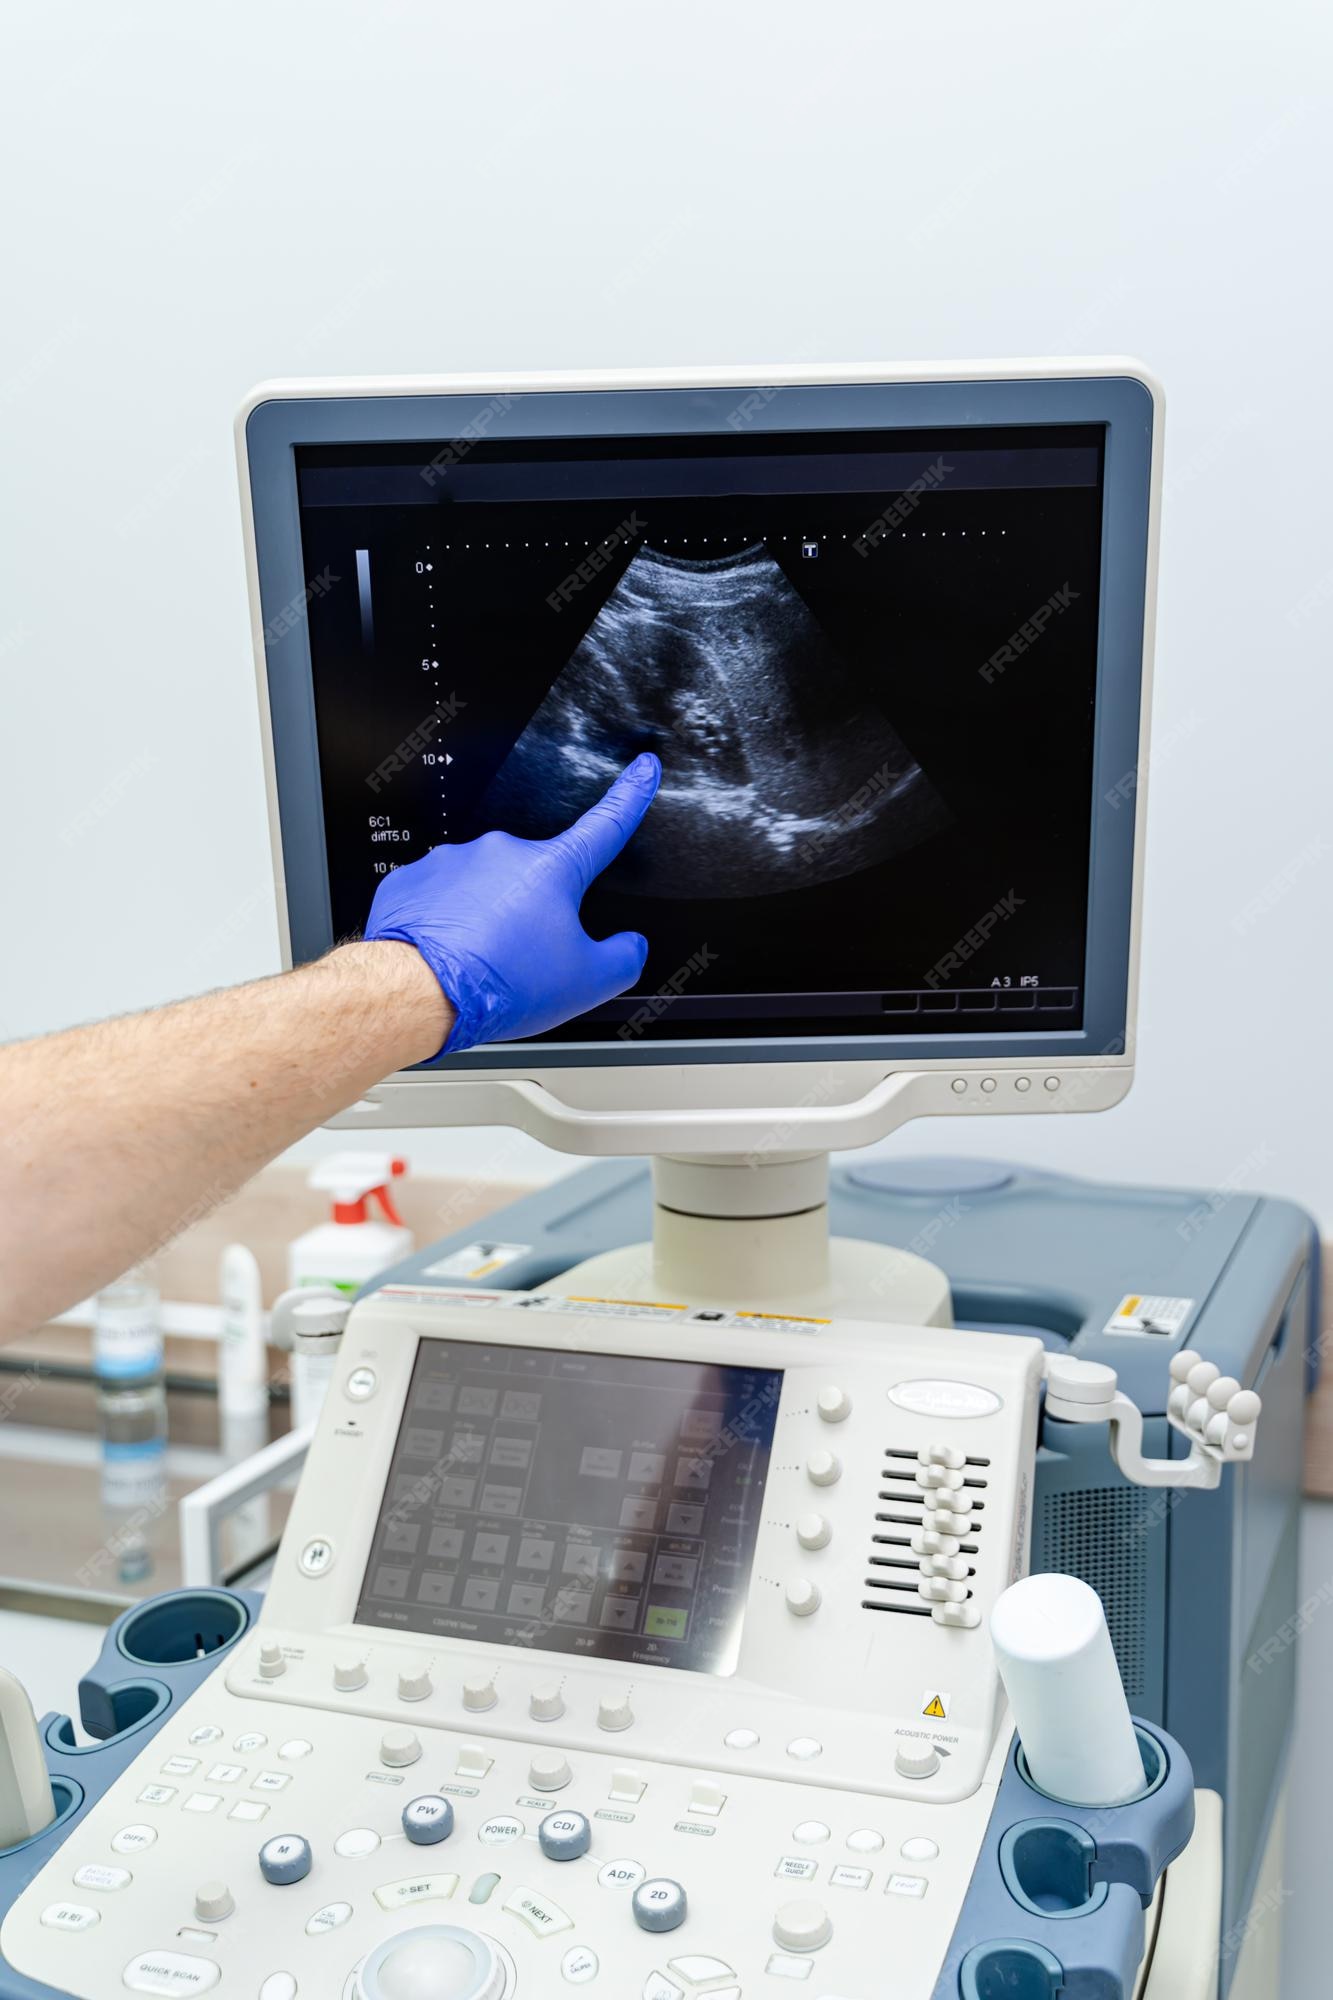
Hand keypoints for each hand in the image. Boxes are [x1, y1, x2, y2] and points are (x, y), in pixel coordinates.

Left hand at [365, 754, 660, 1054]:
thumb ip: (624, 959)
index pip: (605, 825)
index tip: (642, 769)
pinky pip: (440, 900)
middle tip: (523, 961)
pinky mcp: (414, 880)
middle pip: (534, 881)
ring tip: (478, 966)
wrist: (416, 993)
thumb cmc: (498, 984)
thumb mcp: (587, 984)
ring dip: (486, 922)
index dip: (630, 796)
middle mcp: (502, 852)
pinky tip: (447, 957)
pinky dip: (447, 926)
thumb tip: (631, 947)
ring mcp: (453, 861)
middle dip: (533, 914)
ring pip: (484, 891)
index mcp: (552, 869)